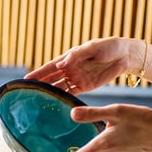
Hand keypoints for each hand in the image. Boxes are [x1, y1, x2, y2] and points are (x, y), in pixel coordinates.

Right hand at [25, 37, 139, 93]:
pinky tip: (55, 104)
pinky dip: (64, 99)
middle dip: (40, 85)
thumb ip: (77, 55)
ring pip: (60, 87)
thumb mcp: (93, 48)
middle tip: (27, 94)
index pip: (50, 66)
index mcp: (70, 57)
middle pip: (52, 78)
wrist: (125, 56)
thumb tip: (62, 63)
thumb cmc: (109, 47)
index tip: (26, 80)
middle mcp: (71, 68)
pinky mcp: (86, 86)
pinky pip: (72, 94)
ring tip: (38, 102)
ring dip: (50, 93)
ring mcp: (77, 78)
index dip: (38, 73)